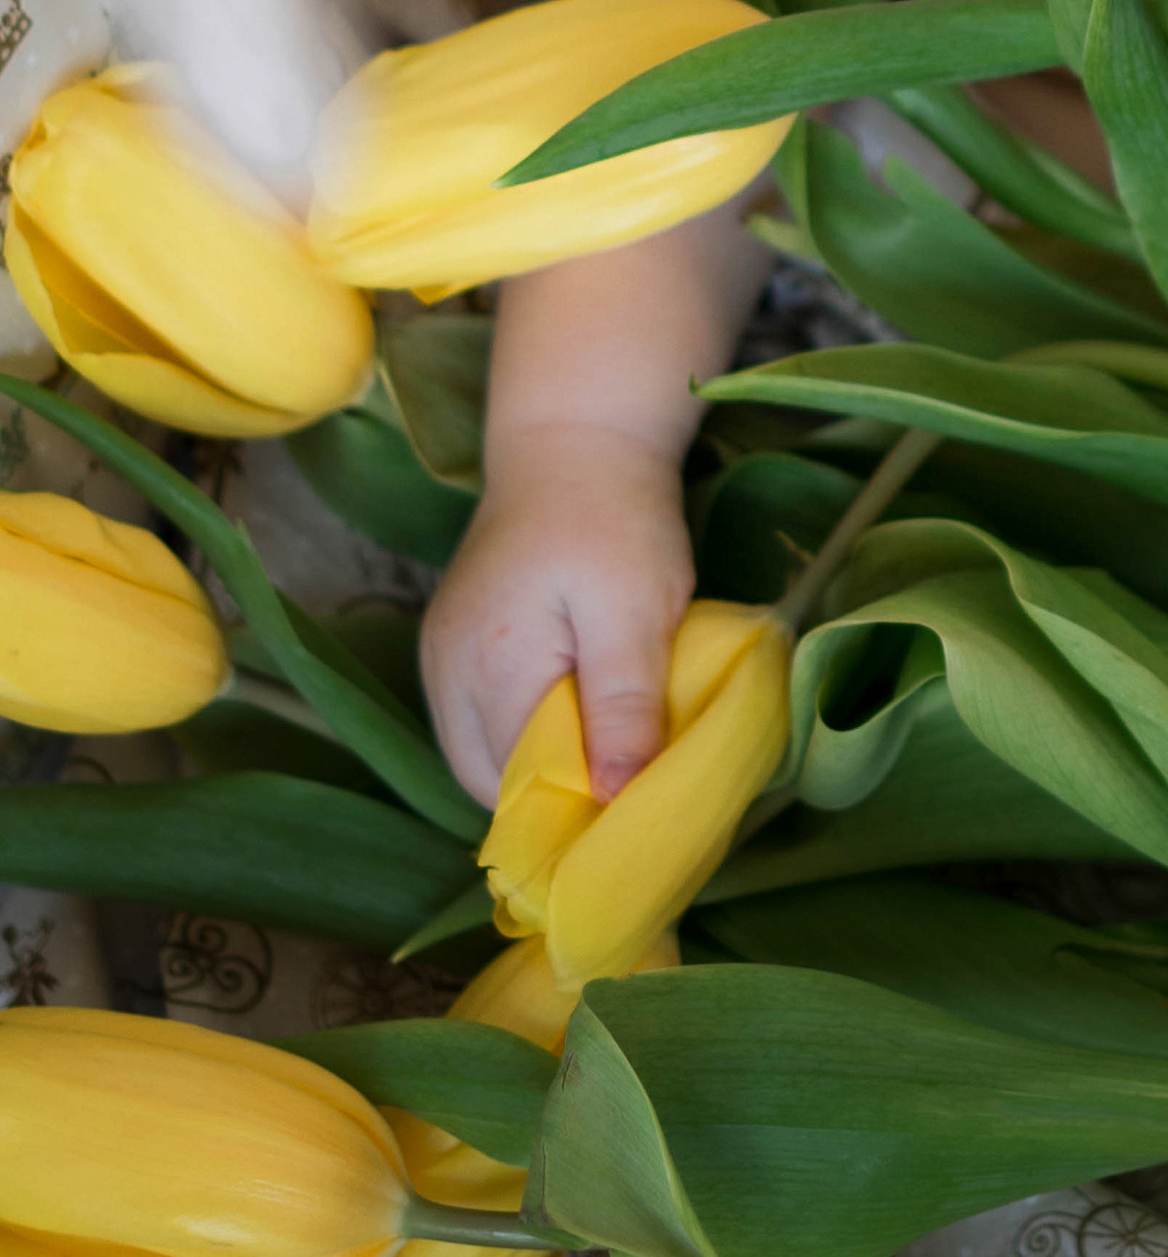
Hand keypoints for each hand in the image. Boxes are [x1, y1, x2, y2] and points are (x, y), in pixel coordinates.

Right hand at [421, 428, 692, 809]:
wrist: (574, 440)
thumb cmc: (615, 519)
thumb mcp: (637, 611)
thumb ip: (623, 706)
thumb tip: (614, 800)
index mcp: (488, 669)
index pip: (519, 789)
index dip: (576, 814)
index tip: (634, 817)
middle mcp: (445, 673)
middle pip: (492, 782)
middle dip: (556, 798)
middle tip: (628, 788)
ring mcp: (441, 658)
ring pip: (484, 756)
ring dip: (543, 766)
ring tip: (609, 751)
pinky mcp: (452, 645)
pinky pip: (483, 721)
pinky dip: (527, 734)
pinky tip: (578, 719)